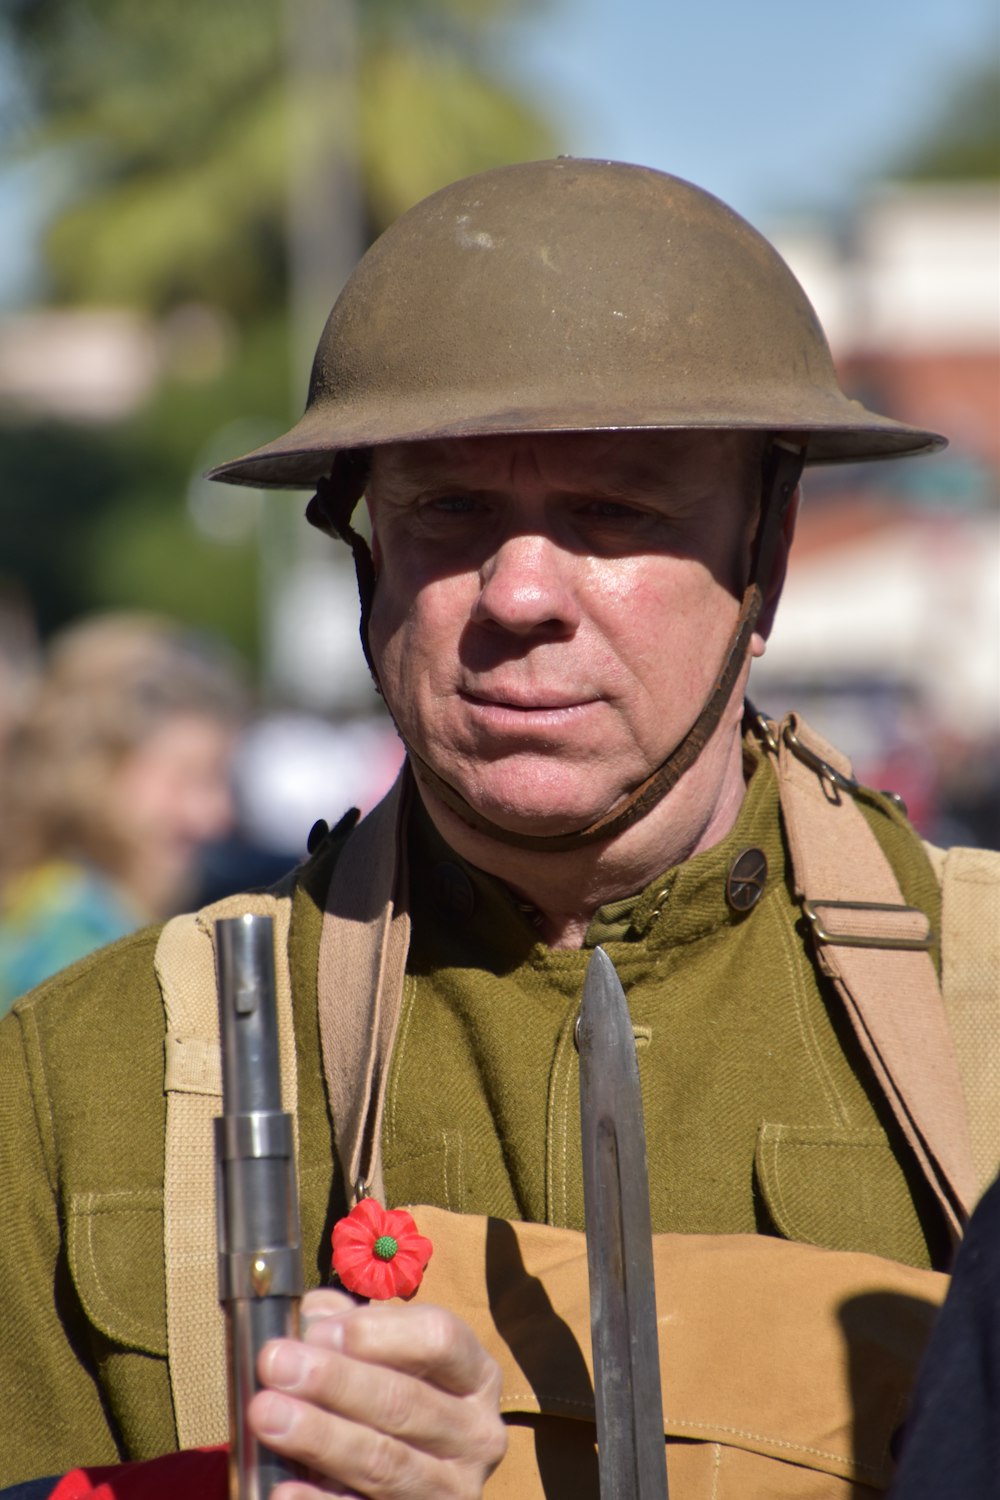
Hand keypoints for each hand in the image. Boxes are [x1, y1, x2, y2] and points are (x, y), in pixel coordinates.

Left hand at [247, 1287, 507, 1497]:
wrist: (414, 1471)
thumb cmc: (394, 1393)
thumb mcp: (389, 1352)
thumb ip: (350, 1325)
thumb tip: (309, 1320)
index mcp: (476, 1374)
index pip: (438, 1340)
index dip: (376, 1332)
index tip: (317, 1330)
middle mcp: (475, 1433)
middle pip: (405, 1402)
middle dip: (334, 1381)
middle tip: (274, 1363)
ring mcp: (452, 1490)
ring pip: (385, 1462)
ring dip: (320, 1437)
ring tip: (265, 1412)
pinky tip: (282, 1488)